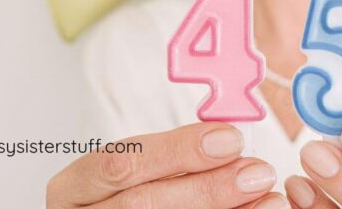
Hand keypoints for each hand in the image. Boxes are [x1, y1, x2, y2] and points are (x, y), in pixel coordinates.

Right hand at [46, 122, 287, 208]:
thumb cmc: (126, 195)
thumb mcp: (133, 171)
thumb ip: (171, 156)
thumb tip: (230, 139)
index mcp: (73, 188)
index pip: (119, 161)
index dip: (177, 150)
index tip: (230, 138)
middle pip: (142, 205)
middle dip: (206, 188)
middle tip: (256, 172)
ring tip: (267, 199)